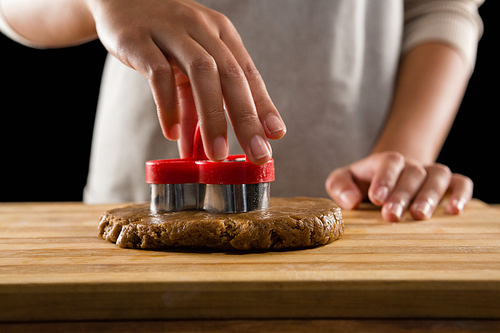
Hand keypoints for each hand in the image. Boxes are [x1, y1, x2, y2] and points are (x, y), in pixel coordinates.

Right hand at [86, 0, 285, 162]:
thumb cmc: (163, 36)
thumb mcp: (188, 63)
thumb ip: (198, 103)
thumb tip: (208, 150)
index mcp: (221, 34)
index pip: (248, 73)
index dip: (264, 105)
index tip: (276, 135)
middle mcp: (202, 28)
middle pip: (231, 75)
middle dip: (247, 118)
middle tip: (257, 154)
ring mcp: (171, 31)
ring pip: (201, 72)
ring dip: (212, 117)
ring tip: (216, 154)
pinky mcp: (139, 38)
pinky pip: (159, 73)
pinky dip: (168, 106)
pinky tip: (173, 133)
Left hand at [325, 152, 472, 220]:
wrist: (389, 176)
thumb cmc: (363, 183)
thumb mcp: (344, 179)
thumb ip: (339, 185)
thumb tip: (351, 201)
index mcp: (385, 162)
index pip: (389, 162)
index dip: (384, 179)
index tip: (376, 198)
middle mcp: (411, 165)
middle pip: (412, 173)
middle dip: (402, 195)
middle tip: (391, 216)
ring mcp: (431, 173)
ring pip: (438, 176)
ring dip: (430, 196)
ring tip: (419, 216)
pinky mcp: (449, 184)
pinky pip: (461, 183)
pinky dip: (461, 194)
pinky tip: (454, 211)